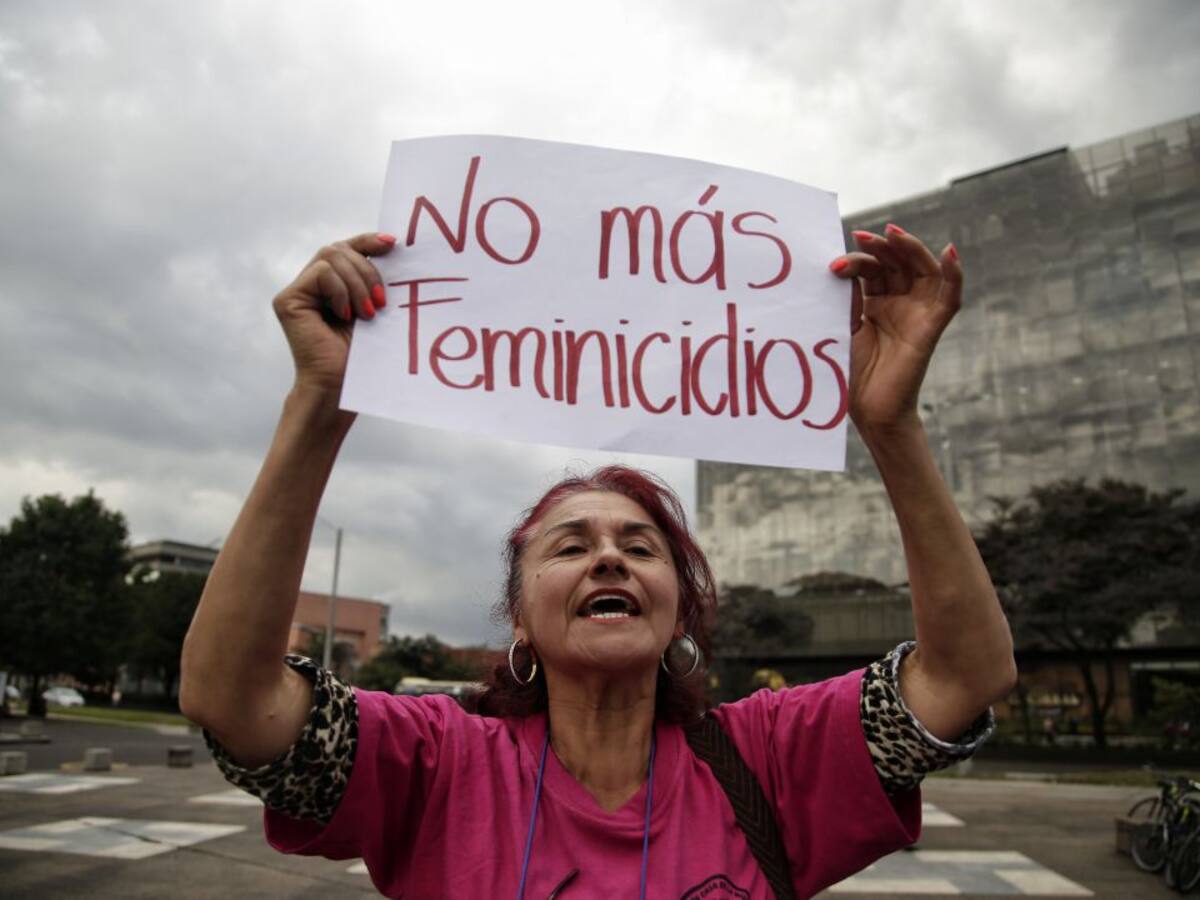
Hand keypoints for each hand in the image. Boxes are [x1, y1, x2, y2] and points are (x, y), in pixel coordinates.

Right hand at [271, 233, 395, 395]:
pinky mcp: (288, 299)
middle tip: (381, 301)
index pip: (348, 248)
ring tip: (367, 313)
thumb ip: (375, 279)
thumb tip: (393, 244)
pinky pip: (321, 272)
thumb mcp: (375, 307)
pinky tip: (344, 315)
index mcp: (334, 285)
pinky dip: (340, 290)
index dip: (368, 240)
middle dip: (367, 268)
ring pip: (331, 255)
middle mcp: (313, 284)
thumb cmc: (362, 355)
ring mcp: (299, 291)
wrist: (342, 386)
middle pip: (339, 248)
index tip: (393, 243)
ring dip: (358, 283)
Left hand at [829, 225, 961, 437]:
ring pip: (923, 270)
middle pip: (897, 263)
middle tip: (863, 236)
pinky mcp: (932, 327)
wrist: (867, 409)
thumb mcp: (843, 326)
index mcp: (875, 302)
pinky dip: (955, 273)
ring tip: (893, 234)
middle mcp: (899, 303)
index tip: (833, 265)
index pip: (871, 270)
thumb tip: (839, 266)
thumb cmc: (851, 372)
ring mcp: (917, 313)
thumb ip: (847, 297)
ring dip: (911, 249)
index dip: (855, 262)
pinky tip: (951, 251)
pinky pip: (950, 297)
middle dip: (882, 247)